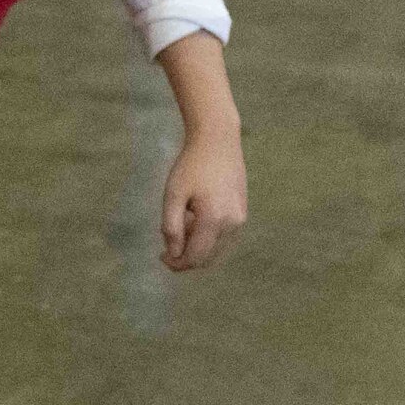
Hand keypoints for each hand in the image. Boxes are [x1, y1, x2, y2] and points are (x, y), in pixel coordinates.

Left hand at [160, 123, 246, 271]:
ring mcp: (240, 219)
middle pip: (207, 258)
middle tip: (168, 245)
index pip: (195, 258)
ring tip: (182, 224)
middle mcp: (232, 224)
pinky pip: (224, 237)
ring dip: (197, 246)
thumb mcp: (173, 195)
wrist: (218, 140)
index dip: (176, 264)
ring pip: (216, 249)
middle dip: (186, 257)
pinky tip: (195, 218)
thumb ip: (171, 227)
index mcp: (214, 220)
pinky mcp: (242, 213)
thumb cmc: (191, 165)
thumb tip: (174, 254)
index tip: (161, 257)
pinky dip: (208, 237)